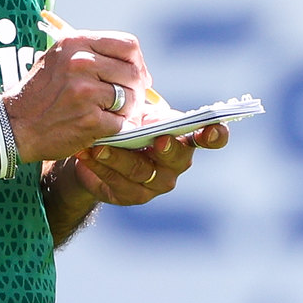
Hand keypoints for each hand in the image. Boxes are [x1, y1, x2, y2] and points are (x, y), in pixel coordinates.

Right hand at [4, 27, 152, 162]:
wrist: (13, 126)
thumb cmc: (40, 93)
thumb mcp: (59, 59)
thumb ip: (93, 54)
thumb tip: (136, 64)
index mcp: (76, 43)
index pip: (128, 45)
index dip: (137, 62)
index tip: (135, 76)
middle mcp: (80, 63)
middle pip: (133, 72)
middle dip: (135, 89)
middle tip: (128, 101)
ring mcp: (85, 92)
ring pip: (130, 98)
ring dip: (125, 110)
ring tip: (108, 113)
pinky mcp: (90, 119)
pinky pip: (121, 122)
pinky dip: (115, 127)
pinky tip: (99, 127)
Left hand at [72, 124, 229, 204]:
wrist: (96, 152)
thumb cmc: (126, 124)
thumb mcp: (139, 113)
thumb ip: (150, 113)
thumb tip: (153, 107)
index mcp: (185, 138)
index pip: (211, 138)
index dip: (216, 135)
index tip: (212, 129)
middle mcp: (177, 163)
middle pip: (178, 158)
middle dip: (167, 148)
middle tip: (158, 139)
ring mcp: (156, 182)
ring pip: (141, 171)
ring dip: (119, 157)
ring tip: (100, 145)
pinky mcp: (132, 195)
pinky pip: (117, 182)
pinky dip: (101, 167)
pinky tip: (87, 154)